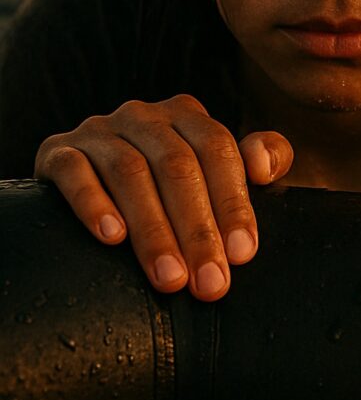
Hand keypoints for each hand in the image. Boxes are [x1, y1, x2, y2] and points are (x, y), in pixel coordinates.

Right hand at [34, 94, 293, 300]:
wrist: (90, 187)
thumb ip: (263, 159)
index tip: (242, 254)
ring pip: (129, 171)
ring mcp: (98, 130)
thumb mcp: (221, 171)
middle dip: (196, 229)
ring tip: (169, 278)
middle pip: (177, 166)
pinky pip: (74, 170)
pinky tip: (110, 236)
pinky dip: (92, 202)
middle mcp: (143, 116)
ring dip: (152, 229)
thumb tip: (265, 165)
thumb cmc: (174, 190)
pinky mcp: (57, 151)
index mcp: (187, 116)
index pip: (218, 150)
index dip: (232, 202)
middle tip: (209, 283)